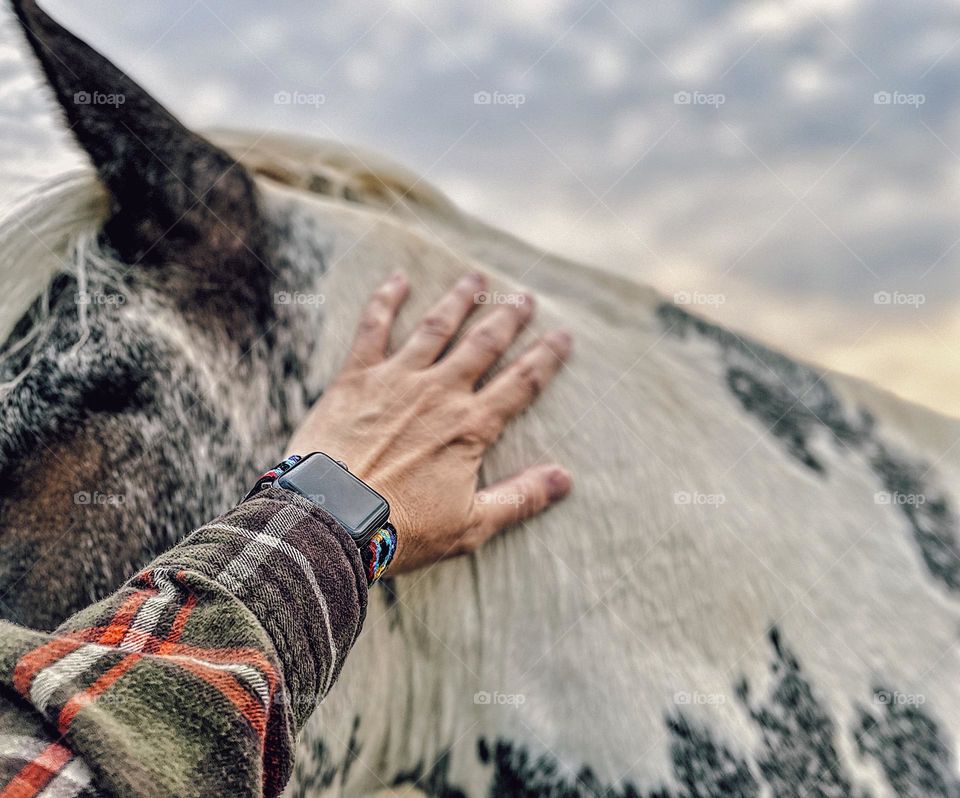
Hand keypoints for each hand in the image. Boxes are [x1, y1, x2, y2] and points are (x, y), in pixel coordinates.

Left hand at [285, 272, 572, 573]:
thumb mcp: (470, 525)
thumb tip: (564, 480)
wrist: (330, 517)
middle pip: (483, 345)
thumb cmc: (401, 528)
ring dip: (458, 300)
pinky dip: (386, 300)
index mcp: (470, 426)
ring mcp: (397, 379)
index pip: (520, 383)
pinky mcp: (357, 377)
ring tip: (475, 278)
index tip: (563, 335)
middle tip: (524, 297)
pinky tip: (398, 279)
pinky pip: (374, 327)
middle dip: (507, 318)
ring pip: (436, 327)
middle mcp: (439, 392)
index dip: (546, 357)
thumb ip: (519, 498)